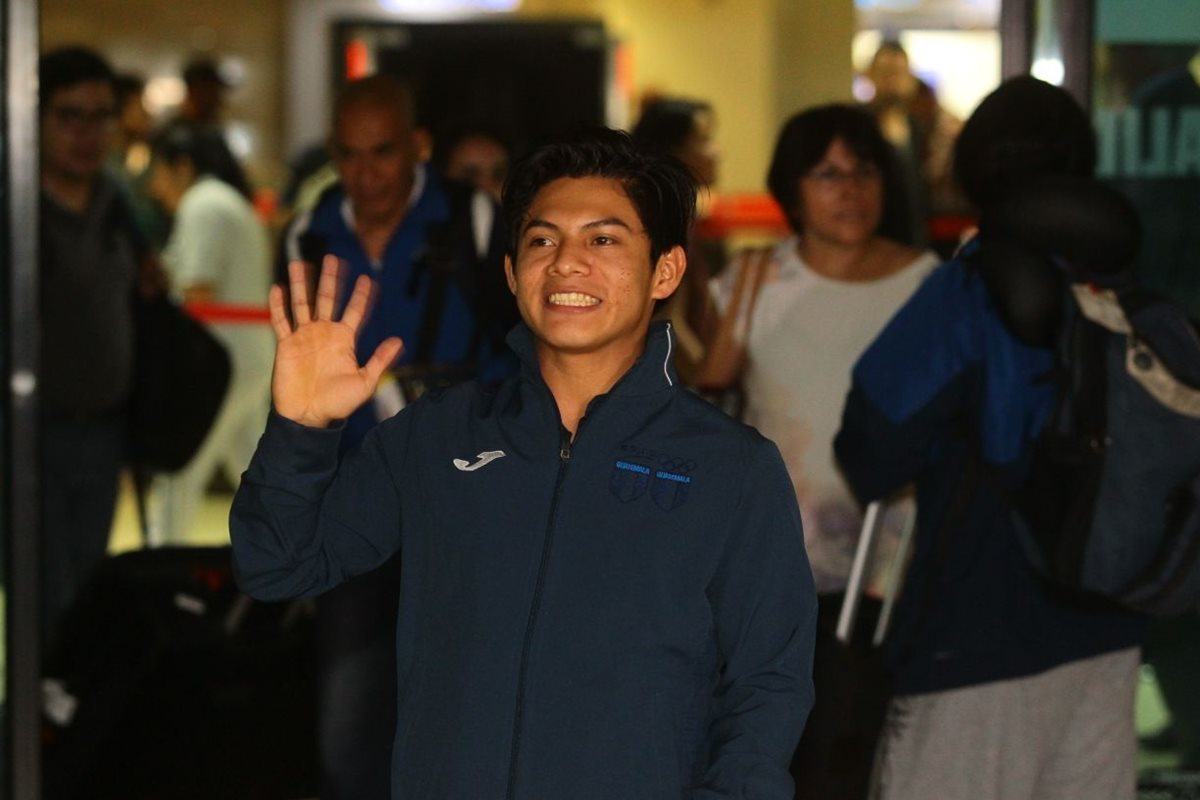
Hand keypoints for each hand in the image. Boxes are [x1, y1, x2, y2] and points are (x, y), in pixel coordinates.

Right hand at [269, 255, 403, 427]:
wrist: (308, 417)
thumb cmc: (337, 403)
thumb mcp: (365, 382)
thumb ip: (380, 359)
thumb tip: (399, 340)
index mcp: (344, 340)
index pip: (355, 311)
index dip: (362, 295)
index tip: (368, 278)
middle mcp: (324, 333)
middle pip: (328, 299)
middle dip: (331, 279)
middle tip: (334, 258)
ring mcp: (304, 337)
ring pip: (302, 303)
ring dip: (302, 284)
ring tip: (301, 263)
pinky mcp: (285, 345)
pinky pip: (280, 321)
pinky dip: (278, 305)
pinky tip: (278, 288)